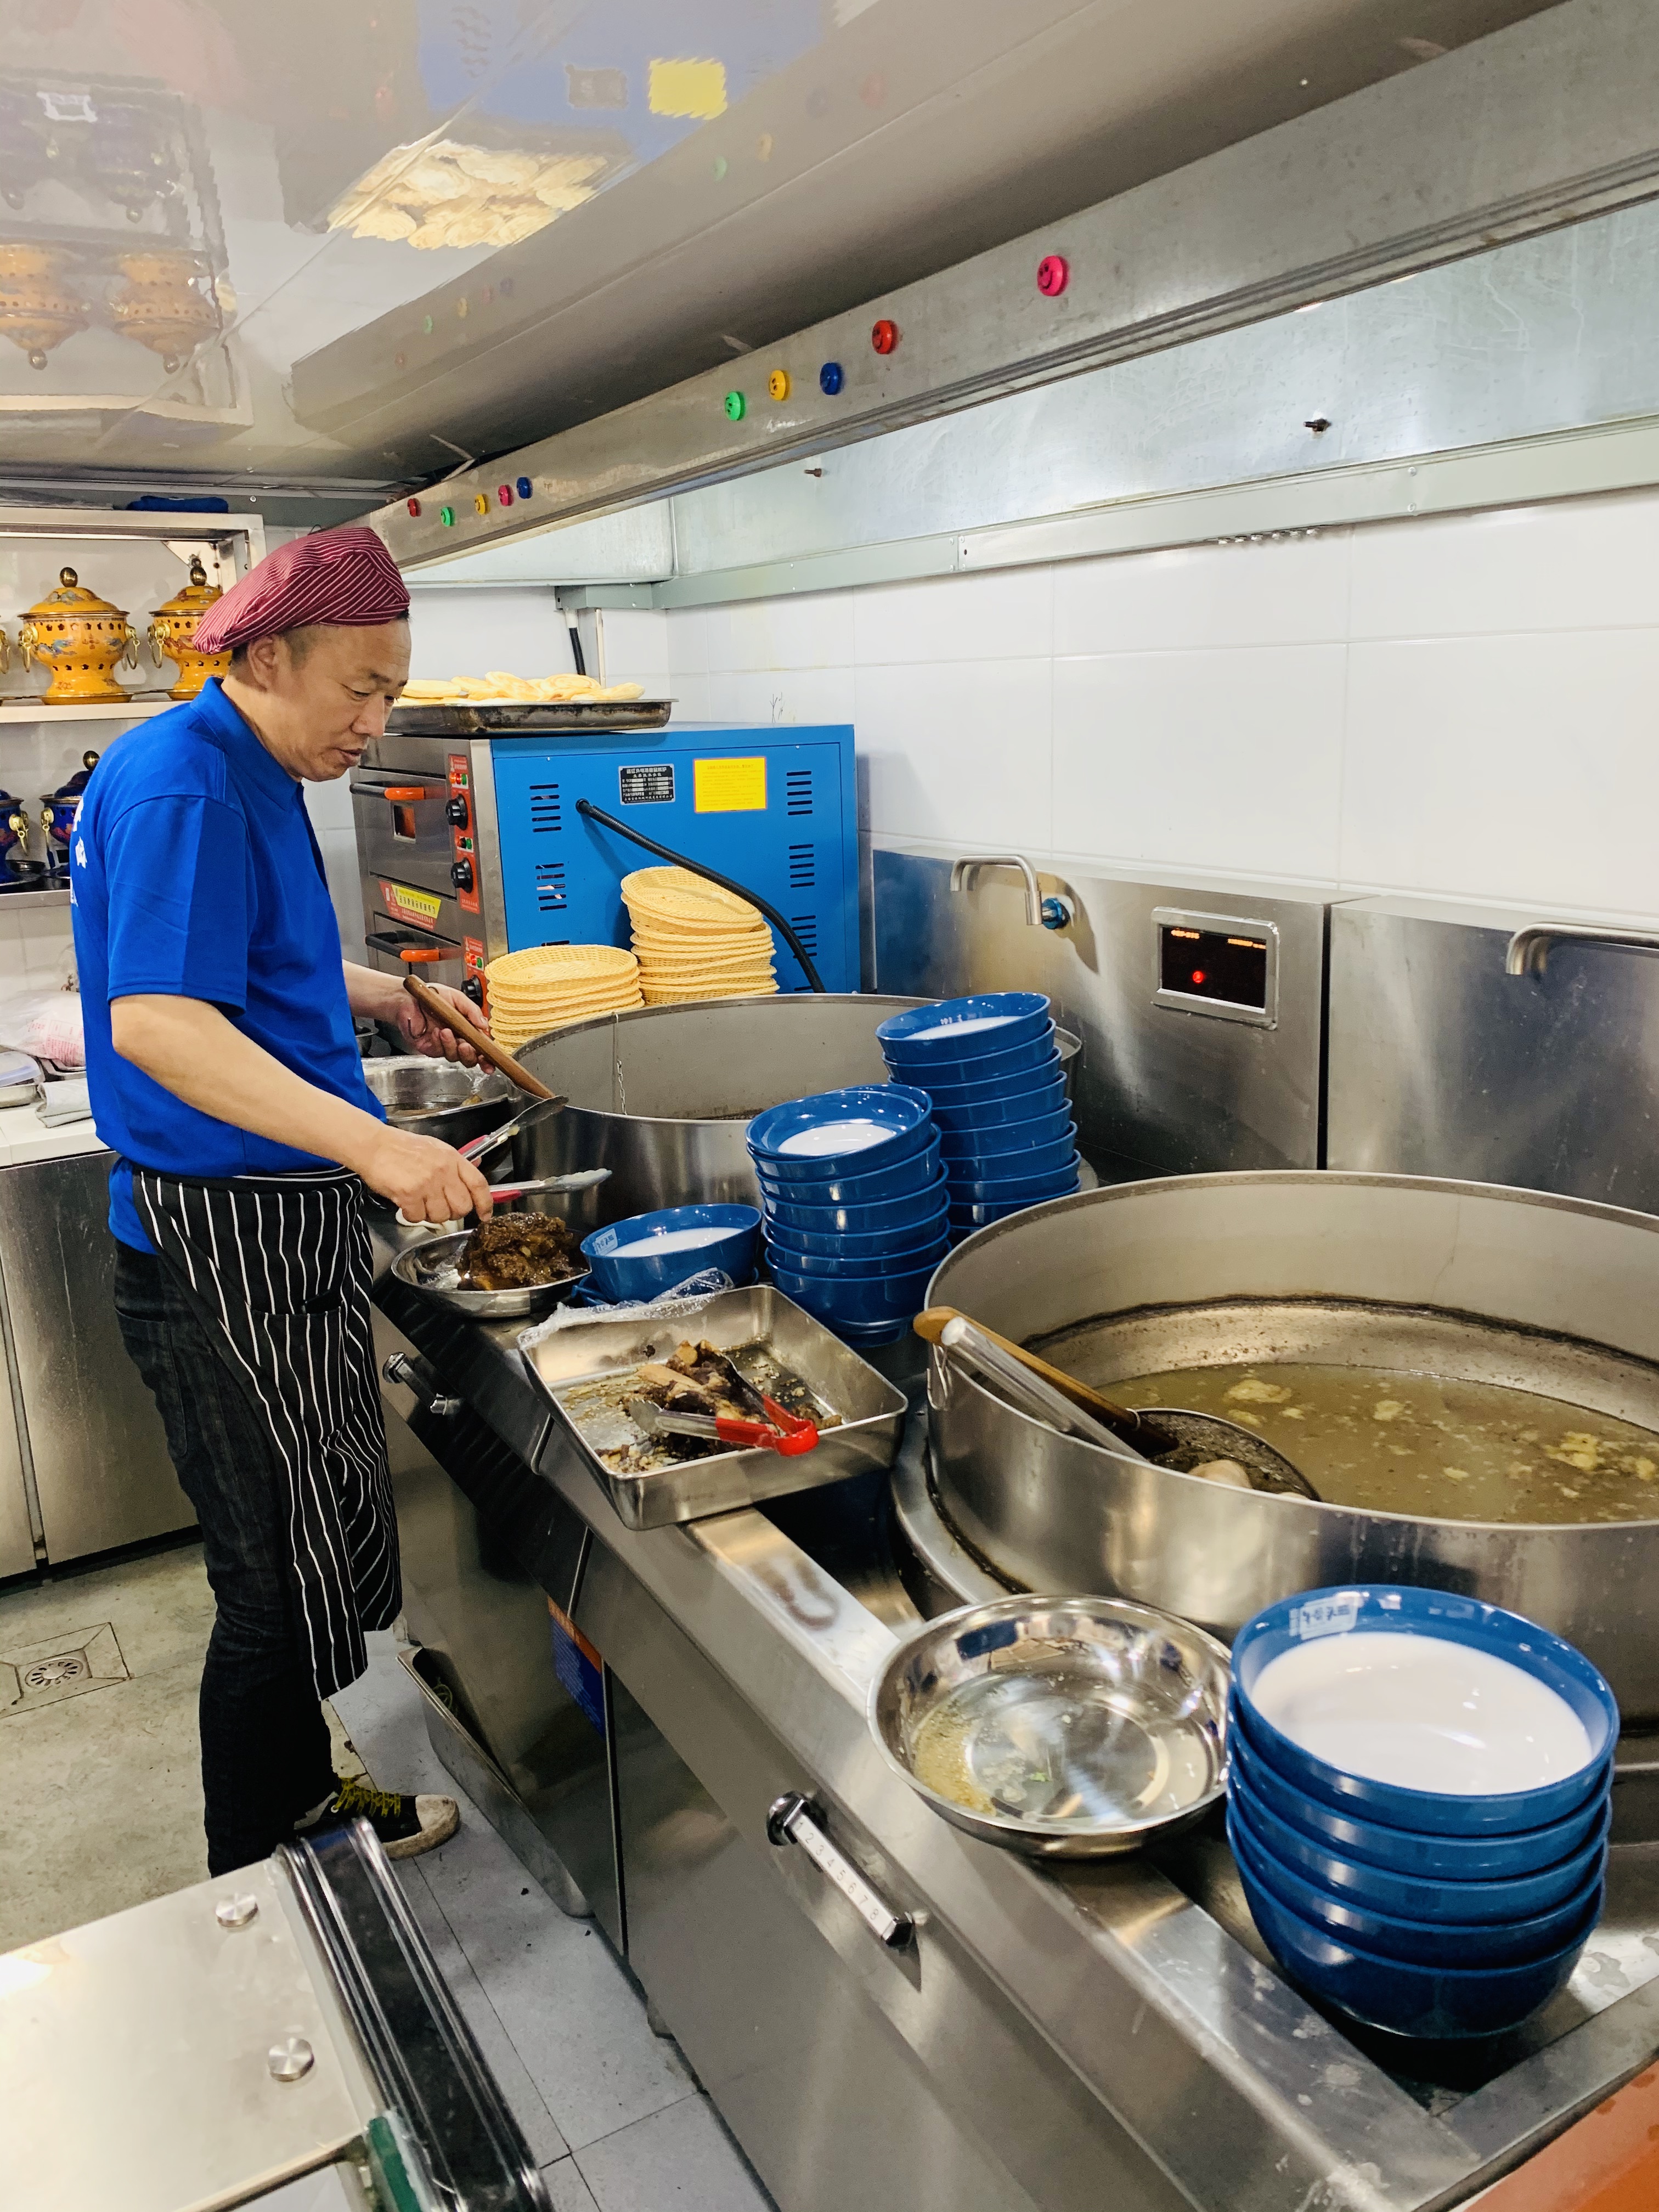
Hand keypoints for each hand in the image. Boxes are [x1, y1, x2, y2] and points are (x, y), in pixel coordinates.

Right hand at [355, 1125, 494, 1223]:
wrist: (374, 1145)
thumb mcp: (435, 1148)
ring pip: (441, 1216)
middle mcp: (443, 1171)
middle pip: (462, 1206)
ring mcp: (427, 1183)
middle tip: (440, 1208)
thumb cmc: (402, 1147)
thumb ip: (454, 1164)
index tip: (484, 1215)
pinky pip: (418, 1217)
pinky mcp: (409, 1194)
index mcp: (453, 1158)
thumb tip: (473, 1173)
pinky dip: (412, 1216)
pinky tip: (406, 1204)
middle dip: (453, 1213)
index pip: (479, 1184)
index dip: (485, 1203)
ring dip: (430, 1215)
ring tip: (420, 1203)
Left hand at [393, 980, 487, 1063]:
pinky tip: (436, 1032)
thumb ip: (471, 1010)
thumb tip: (484, 1024)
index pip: (481, 1047)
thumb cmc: (431, 996)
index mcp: (468, 1029)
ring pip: (454, 1056)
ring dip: (452, 1046)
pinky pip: (438, 1052)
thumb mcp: (456, 998)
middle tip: (467, 1045)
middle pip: (470, 1058)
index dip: (487, 1057)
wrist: (408, 997)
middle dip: (471, 1055)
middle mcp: (457, 1039)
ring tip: (447, 1031)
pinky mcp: (429, 1048)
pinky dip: (439, 1043)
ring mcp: (443, 1045)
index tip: (490, 1061)